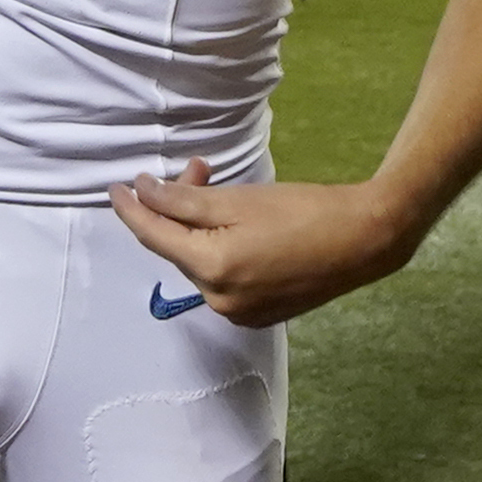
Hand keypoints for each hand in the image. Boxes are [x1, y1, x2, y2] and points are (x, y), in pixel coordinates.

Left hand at [109, 159, 414, 328]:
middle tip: (200, 168)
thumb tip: (143, 193)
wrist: (364, 241)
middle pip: (179, 248)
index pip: (153, 236)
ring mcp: (239, 312)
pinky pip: (223, 278)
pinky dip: (220, 249)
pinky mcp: (258, 314)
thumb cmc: (305, 211)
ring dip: (200, 227)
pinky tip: (238, 225)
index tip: (117, 187)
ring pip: (201, 262)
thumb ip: (184, 199)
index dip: (131, 208)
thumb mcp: (239, 199)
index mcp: (210, 269)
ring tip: (221, 190)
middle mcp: (218, 300)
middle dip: (179, 207)